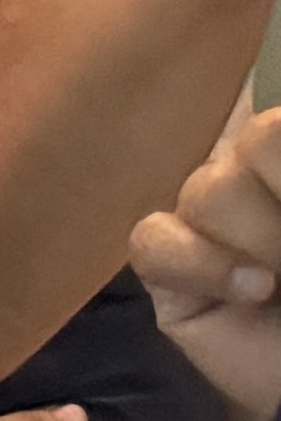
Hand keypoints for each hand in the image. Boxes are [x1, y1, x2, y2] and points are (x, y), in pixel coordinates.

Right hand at [134, 101, 280, 420]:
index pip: (268, 128)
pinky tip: (252, 291)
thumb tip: (257, 179)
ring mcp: (203, 224)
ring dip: (256, 239)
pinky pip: (153, 242)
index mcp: (279, 163)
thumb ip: (278, 178)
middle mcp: (246, 180)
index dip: (279, 157)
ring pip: (203, 193)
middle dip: (276, 203)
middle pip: (242, 150)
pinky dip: (202, 264)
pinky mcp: (165, 272)